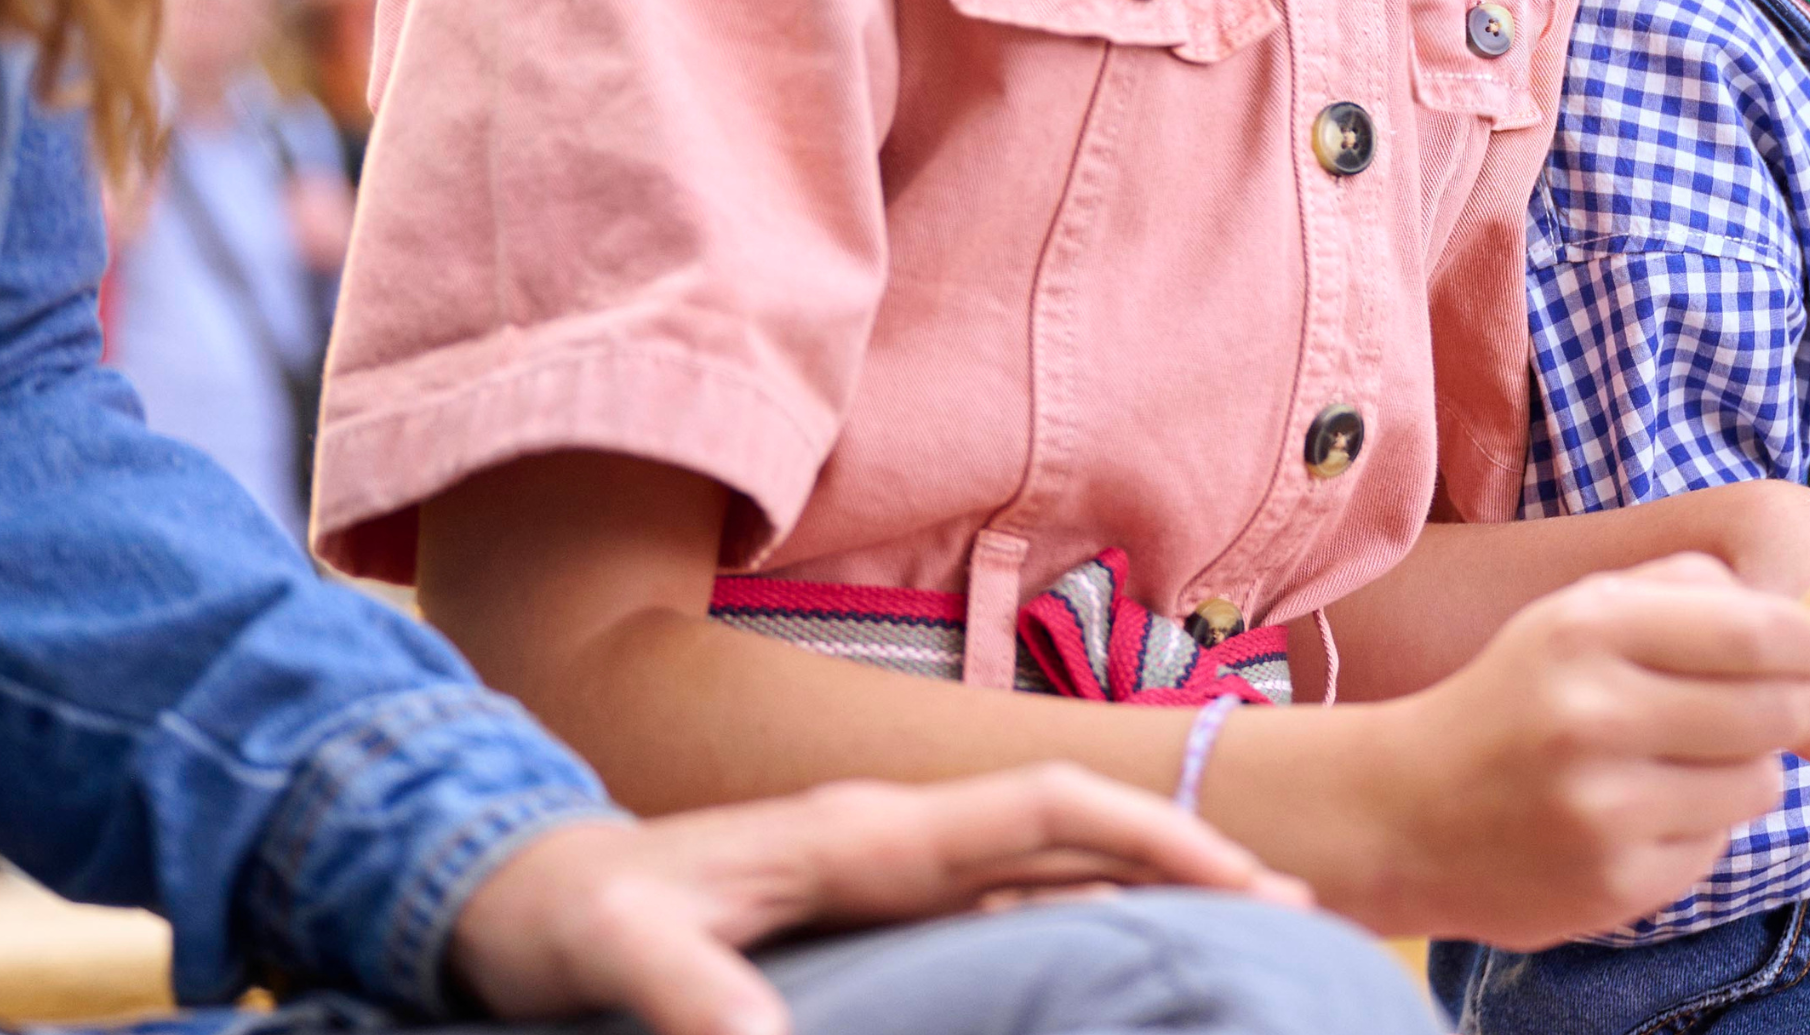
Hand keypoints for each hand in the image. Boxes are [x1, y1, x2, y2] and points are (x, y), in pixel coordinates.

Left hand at [448, 766, 1308, 1034]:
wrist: (510, 891)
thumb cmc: (566, 917)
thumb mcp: (617, 953)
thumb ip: (689, 996)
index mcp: (863, 833)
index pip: (1036, 813)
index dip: (1142, 837)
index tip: (1239, 879)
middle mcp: (892, 838)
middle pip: (1072, 832)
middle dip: (1186, 860)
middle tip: (1299, 910)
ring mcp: (883, 868)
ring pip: (1049, 866)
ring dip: (1147, 889)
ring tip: (1249, 926)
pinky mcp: (868, 906)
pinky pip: (1005, 902)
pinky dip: (1083, 917)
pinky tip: (1121, 958)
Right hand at [1261, 553, 1809, 946]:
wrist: (1405, 812)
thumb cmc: (1516, 698)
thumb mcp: (1576, 613)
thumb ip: (1684, 590)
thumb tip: (1799, 612)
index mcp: (1586, 629)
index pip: (1755, 630)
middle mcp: (1594, 715)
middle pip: (1775, 710)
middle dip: (1791, 706)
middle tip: (1765, 706)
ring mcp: (1604, 808)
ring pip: (1758, 784)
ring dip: (1742, 771)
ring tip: (1680, 762)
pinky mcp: (1614, 883)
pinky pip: (1717, 846)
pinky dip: (1698, 828)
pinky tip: (1641, 815)